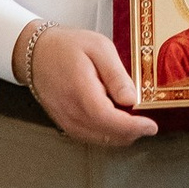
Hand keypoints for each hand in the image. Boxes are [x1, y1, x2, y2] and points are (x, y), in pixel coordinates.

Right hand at [26, 24, 156, 146]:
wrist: (37, 53)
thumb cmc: (66, 46)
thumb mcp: (99, 47)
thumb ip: (116, 75)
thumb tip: (132, 99)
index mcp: (82, 92)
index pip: (111, 121)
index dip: (134, 127)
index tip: (151, 126)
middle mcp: (72, 112)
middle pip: (109, 136)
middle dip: (132, 132)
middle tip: (146, 121)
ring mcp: (66, 121)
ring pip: (101, 141)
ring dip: (120, 135)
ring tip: (132, 119)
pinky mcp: (65, 124)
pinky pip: (90, 138)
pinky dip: (107, 134)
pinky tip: (114, 122)